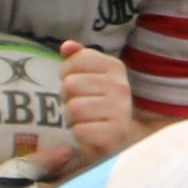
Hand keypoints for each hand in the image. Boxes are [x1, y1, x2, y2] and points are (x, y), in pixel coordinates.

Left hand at [58, 40, 132, 163]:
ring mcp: (121, 111)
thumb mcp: (88, 78)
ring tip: (84, 120)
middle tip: (79, 106)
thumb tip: (67, 46)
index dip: (67, 73)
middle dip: (67, 97)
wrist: (115, 140)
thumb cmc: (96, 105)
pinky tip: (89, 135)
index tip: (76, 85)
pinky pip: (79, 130)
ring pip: (73, 108)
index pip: (76, 60)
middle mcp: (121, 87)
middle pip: (71, 84)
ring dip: (72, 118)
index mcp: (115, 67)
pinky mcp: (115, 135)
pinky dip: (79, 135)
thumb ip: (77, 59)